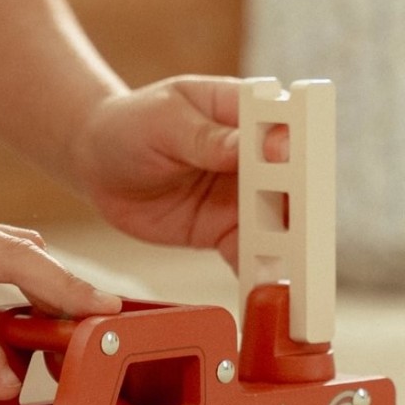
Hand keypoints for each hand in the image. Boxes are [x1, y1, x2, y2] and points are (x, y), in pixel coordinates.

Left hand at [71, 76, 288, 269]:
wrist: (98, 164)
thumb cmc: (131, 125)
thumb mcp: (164, 123)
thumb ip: (209, 137)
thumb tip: (260, 146)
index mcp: (245, 111)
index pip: (282, 125)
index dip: (289, 144)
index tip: (284, 160)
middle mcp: (255, 155)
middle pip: (293, 181)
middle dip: (302, 205)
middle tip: (306, 230)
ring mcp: (244, 195)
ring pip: (278, 222)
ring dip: (289, 246)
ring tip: (297, 272)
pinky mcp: (226, 230)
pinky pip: (250, 254)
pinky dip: (260, 274)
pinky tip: (268, 294)